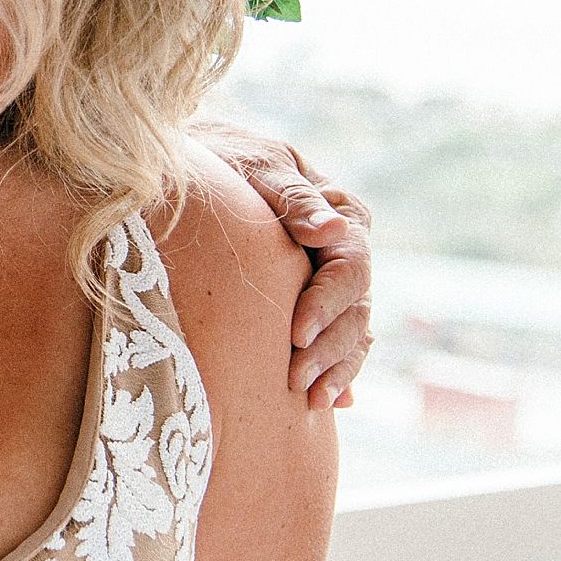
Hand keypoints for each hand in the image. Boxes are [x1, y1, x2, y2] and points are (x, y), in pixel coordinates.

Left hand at [196, 122, 373, 410]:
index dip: (327, 304)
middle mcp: (346, 250)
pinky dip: (336, 370)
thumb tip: (332, 230)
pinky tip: (330, 402)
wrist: (205, 163)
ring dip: (336, 368)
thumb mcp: (257, 167)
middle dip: (330, 348)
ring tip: (311, 401)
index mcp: (344, 215)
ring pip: (352, 332)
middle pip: (355, 309)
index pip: (349, 268)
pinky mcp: (315, 301)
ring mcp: (333, 280)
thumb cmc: (227, 159)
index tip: (296, 333)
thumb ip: (293, 199)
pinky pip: (336, 341)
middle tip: (298, 382)